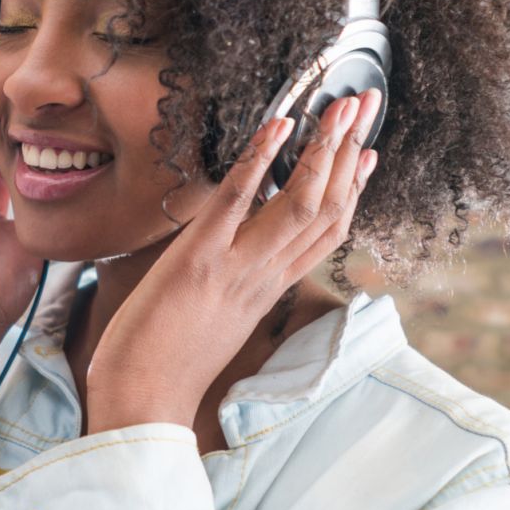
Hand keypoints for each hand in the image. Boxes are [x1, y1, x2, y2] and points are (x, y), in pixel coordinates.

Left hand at [83, 90, 381, 432]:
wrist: (140, 407)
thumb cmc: (165, 366)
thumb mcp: (216, 322)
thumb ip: (236, 286)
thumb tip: (237, 254)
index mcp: (269, 290)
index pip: (327, 234)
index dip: (353, 189)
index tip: (369, 152)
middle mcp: (265, 277)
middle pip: (327, 208)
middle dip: (350, 150)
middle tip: (368, 102)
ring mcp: (236, 268)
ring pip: (299, 202)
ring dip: (324, 148)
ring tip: (342, 103)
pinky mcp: (198, 261)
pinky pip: (238, 201)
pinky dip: (260, 159)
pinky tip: (277, 124)